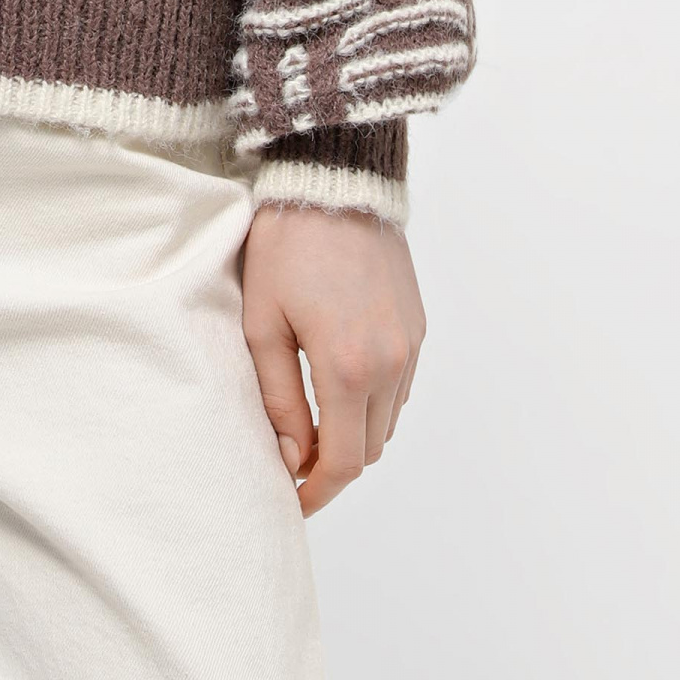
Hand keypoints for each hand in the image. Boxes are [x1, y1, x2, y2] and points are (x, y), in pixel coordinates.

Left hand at [240, 202, 425, 516]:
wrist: (332, 180)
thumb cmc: (285, 245)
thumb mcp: (262, 322)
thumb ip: (278, 397)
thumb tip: (293, 456)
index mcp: (349, 368)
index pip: (344, 462)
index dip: (318, 491)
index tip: (292, 499)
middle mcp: (391, 363)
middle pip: (370, 448)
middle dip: (333, 464)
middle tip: (293, 457)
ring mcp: (410, 344)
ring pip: (387, 420)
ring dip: (355, 432)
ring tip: (312, 420)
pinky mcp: (417, 326)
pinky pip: (399, 386)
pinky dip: (373, 401)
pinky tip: (338, 380)